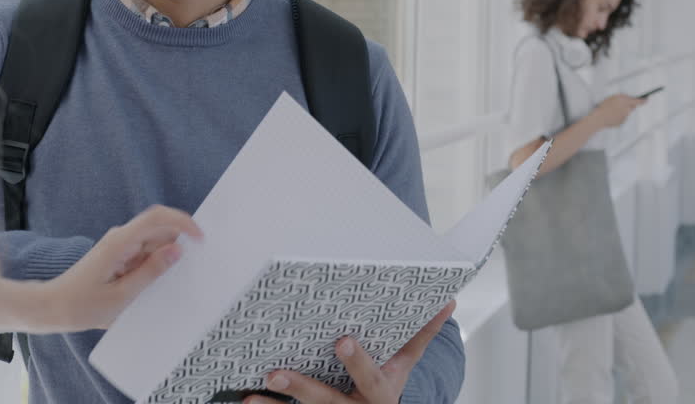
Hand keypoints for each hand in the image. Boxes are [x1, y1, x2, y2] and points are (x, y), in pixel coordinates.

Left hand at [46, 205, 201, 330]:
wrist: (50, 309)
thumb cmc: (82, 305)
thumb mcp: (123, 296)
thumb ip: (151, 272)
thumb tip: (177, 251)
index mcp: (121, 242)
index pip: (158, 218)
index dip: (183, 222)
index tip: (200, 239)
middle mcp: (121, 238)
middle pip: (159, 230)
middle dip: (180, 243)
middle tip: (195, 266)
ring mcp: (119, 246)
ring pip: (154, 243)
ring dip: (167, 258)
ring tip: (175, 282)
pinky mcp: (118, 257)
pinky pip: (144, 254)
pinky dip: (155, 266)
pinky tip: (158, 285)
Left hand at [245, 301, 456, 403]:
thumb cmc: (386, 386)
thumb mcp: (405, 366)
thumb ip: (421, 335)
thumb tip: (447, 301)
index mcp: (380, 393)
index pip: (369, 377)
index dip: (356, 361)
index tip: (341, 340)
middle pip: (326, 401)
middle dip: (302, 388)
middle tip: (276, 371)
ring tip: (250, 396)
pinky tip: (246, 401)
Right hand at [592, 93, 644, 128]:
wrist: (599, 117)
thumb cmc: (604, 106)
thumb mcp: (614, 97)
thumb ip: (623, 98)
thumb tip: (630, 100)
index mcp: (625, 101)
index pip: (638, 101)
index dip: (644, 100)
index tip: (647, 100)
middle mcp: (627, 109)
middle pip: (632, 107)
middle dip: (629, 106)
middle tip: (620, 105)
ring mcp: (625, 117)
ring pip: (626, 113)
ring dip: (622, 112)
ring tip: (612, 111)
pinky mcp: (622, 122)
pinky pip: (622, 118)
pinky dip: (618, 117)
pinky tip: (611, 116)